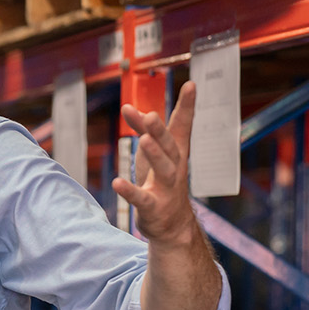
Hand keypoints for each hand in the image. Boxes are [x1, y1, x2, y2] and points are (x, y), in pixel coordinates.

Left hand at [113, 80, 201, 245]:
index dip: (187, 106)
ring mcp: (165, 188)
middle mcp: (174, 168)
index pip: (182, 126)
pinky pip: (142, 199)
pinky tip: (118, 183)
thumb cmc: (161, 181)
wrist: (173, 225)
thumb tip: (128, 106)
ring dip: (154, 155)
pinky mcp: (153, 207)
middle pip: (170, 147)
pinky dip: (130, 191)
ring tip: (142, 140)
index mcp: (175, 153)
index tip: (191, 84)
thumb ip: (140, 129)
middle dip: (161, 131)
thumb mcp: (150, 153)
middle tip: (150, 115)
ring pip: (163, 170)